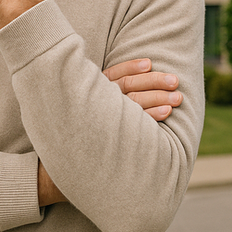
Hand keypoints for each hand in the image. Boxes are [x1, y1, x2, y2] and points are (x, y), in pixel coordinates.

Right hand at [38, 59, 182, 205]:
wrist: (55, 169)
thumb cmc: (72, 133)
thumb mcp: (80, 106)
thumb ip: (96, 93)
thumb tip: (125, 81)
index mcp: (88, 92)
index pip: (113, 74)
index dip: (131, 67)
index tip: (149, 63)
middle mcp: (93, 104)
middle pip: (127, 87)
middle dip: (153, 82)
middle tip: (175, 81)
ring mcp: (100, 121)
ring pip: (133, 105)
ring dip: (158, 99)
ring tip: (177, 98)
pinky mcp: (108, 140)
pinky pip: (133, 125)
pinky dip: (151, 117)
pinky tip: (166, 113)